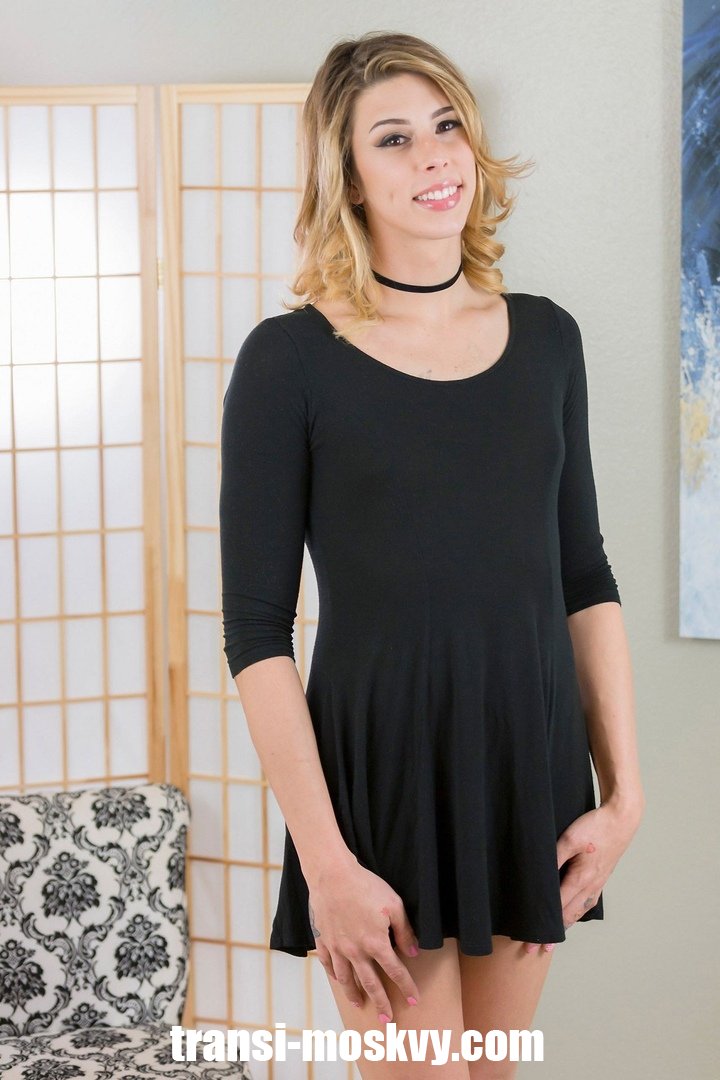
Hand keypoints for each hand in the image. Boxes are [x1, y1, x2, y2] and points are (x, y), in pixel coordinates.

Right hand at [306, 854, 420, 1023]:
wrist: (332, 875)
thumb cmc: (365, 886)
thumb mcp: (394, 905)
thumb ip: (404, 932)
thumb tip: (413, 953)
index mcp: (375, 943)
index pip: (395, 971)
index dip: (406, 987)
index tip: (413, 1000)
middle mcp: (356, 951)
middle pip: (370, 983)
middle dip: (381, 1003)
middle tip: (387, 1020)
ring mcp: (337, 947)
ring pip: (347, 979)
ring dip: (355, 994)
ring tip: (360, 1005)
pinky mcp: (323, 939)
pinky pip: (328, 964)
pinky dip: (333, 975)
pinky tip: (338, 980)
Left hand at [523, 799, 643, 954]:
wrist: (621, 819)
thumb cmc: (595, 826)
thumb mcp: (569, 839)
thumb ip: (553, 858)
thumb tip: (540, 877)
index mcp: (581, 879)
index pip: (557, 909)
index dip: (543, 927)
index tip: (531, 942)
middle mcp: (590, 887)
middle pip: (567, 917)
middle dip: (551, 934)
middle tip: (535, 950)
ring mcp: (597, 884)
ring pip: (578, 912)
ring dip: (564, 927)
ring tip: (553, 940)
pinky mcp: (600, 878)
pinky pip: (586, 903)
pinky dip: (575, 914)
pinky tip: (571, 916)